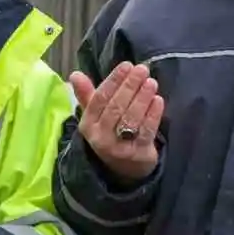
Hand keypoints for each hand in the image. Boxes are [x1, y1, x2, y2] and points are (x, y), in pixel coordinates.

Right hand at [68, 62, 162, 184]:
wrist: (124, 168)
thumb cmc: (110, 134)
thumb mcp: (96, 117)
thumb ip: (88, 95)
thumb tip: (75, 74)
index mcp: (87, 125)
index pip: (99, 99)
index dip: (113, 81)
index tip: (126, 65)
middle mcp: (100, 136)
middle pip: (115, 107)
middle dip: (129, 86)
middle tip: (142, 69)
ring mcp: (118, 147)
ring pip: (131, 118)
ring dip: (142, 98)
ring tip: (151, 82)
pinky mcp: (137, 154)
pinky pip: (146, 131)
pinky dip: (153, 114)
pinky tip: (158, 100)